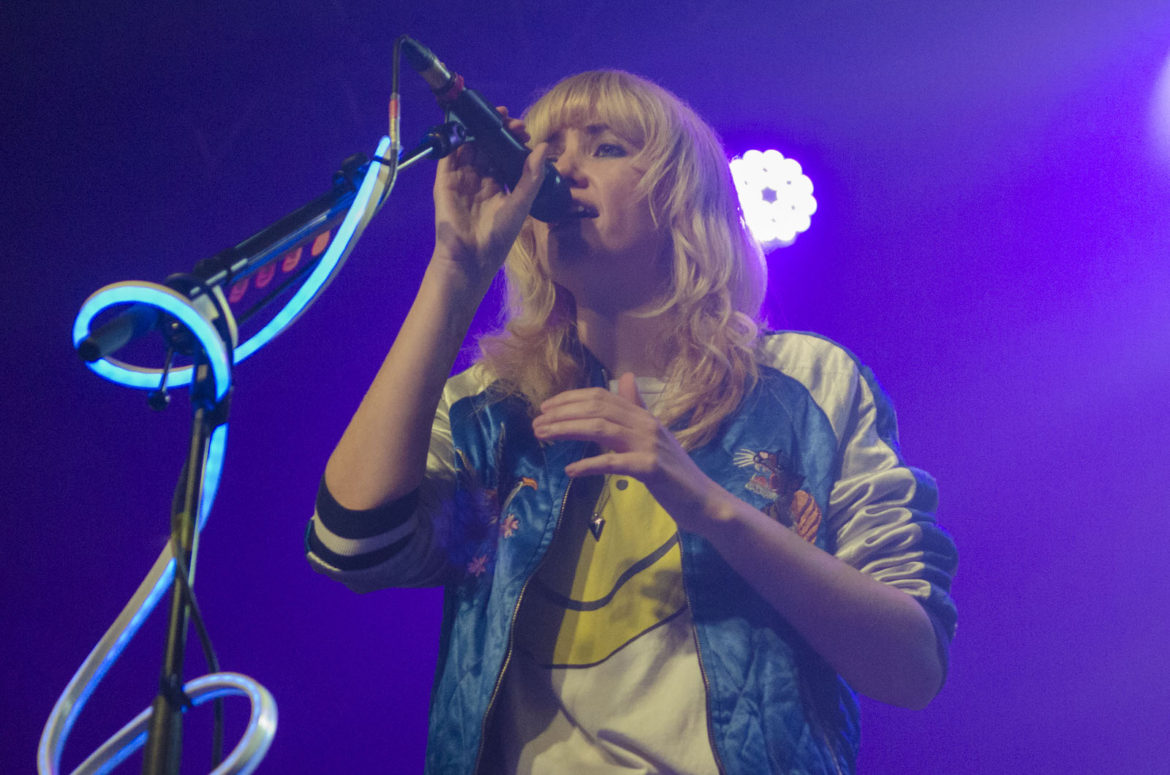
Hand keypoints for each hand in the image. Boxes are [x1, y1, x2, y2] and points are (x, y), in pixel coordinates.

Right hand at [431, 107, 548, 291]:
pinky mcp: (444, 180)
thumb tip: (543, 147)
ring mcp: (461, 177)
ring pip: (468, 145)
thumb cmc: (499, 235)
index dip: (511, 138)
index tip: (522, 128)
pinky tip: (466, 124)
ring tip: (492, 117)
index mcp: (498, 183)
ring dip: (478, 128)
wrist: (472, 256)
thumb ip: (532, 176)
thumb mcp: (521, 203)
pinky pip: (449, 154)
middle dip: (497, 129)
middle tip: (510, 120)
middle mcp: (479, 177)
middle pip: (486, 145)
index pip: (504, 153)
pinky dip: (455, 137)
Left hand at [531, 372, 727, 534]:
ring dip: (567, 430)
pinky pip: (613, 463)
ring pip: (600, 428)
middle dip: (562, 413)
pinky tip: (570, 470)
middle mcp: (645, 424)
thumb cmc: (674, 472)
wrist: (703, 500)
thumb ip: (637, 407)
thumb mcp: (653, 435)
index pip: (602, 396)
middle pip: (596, 408)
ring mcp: (649, 445)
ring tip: (543, 437)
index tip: (545, 408)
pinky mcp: (650, 468)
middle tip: (536, 424)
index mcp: (643, 416)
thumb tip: (627, 377)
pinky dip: (589, 464)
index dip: (570, 399)